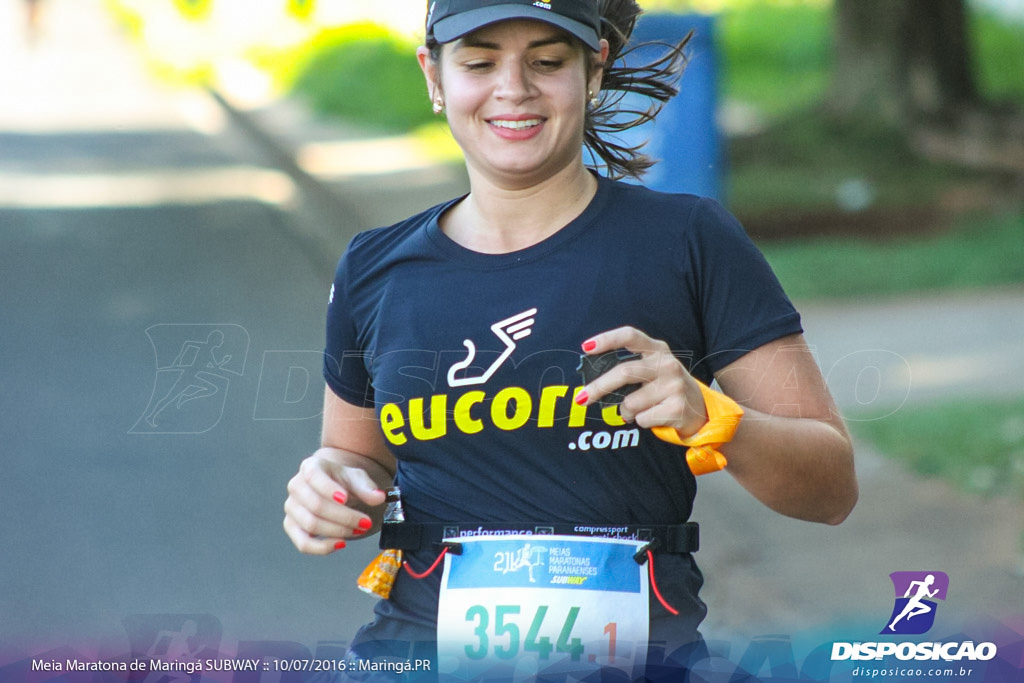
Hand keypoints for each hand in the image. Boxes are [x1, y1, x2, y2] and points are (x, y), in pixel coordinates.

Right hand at [283, 447, 387, 554]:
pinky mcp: (291, 527)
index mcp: (310, 467)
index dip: (328, 489)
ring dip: (338, 531)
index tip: (346, 498)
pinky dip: (322, 547)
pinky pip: (303, 543)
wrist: (333, 489)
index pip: (313, 476)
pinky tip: (341, 543)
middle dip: (344, 517)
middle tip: (365, 522)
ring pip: (311, 525)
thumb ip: (367, 487)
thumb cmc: (342, 482)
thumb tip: (379, 498)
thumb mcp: (357, 478)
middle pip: (316, 505)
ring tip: (358, 530)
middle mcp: (296, 486)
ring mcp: (291, 507)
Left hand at [577, 326, 707, 436]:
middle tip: (581, 398)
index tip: (586, 347)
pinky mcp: (676, 408)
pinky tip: (654, 416)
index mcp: (657, 349)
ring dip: (626, 411)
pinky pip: (641, 419)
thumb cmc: (666, 387)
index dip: (607, 339)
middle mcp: (667, 364)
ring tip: (641, 409)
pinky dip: (640, 422)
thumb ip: (630, 367)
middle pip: (624, 372)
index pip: (630, 336)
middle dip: (598, 387)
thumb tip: (593, 379)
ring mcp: (674, 386)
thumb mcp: (653, 369)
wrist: (701, 410)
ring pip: (629, 403)